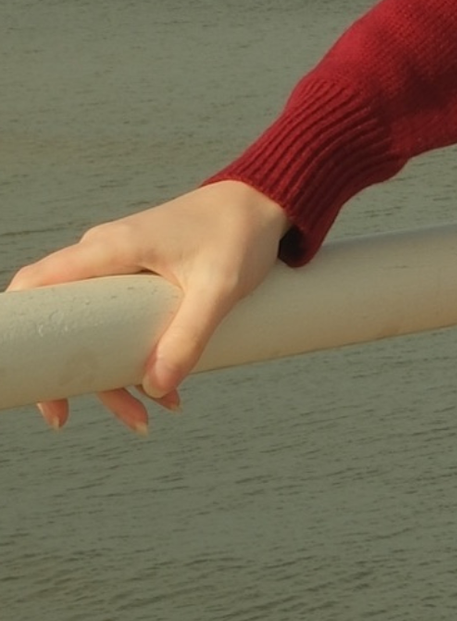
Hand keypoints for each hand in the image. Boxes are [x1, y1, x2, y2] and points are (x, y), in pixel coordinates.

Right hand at [6, 181, 290, 433]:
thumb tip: (156, 387)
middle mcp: (105, 254)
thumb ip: (190, 334)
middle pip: (65, 321)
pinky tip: (165, 390)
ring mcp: (122, 266)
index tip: (29, 378)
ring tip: (148, 415)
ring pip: (96, 329)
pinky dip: (135, 356)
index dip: (19, 328)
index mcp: (110, 247)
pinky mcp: (142, 276)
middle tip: (74, 418)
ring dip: (113, 375)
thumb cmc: (241, 232)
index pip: (37, 282)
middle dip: (72, 375)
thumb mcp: (219, 287)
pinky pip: (121, 321)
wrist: (267, 202)